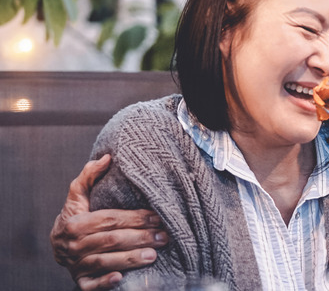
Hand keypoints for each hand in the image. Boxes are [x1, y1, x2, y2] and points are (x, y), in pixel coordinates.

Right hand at [50, 155, 168, 290]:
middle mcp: (74, 245)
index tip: (157, 216)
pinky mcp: (80, 281)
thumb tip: (107, 157)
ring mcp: (76, 265)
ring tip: (154, 254)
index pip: (109, 219)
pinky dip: (105, 281)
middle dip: (140, 238)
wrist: (57, 245)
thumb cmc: (75, 216)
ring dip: (130, 259)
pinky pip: (91, 284)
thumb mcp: (77, 196)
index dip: (134, 218)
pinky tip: (121, 278)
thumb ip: (89, 176)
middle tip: (164, 236)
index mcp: (76, 223)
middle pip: (111, 240)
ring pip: (105, 261)